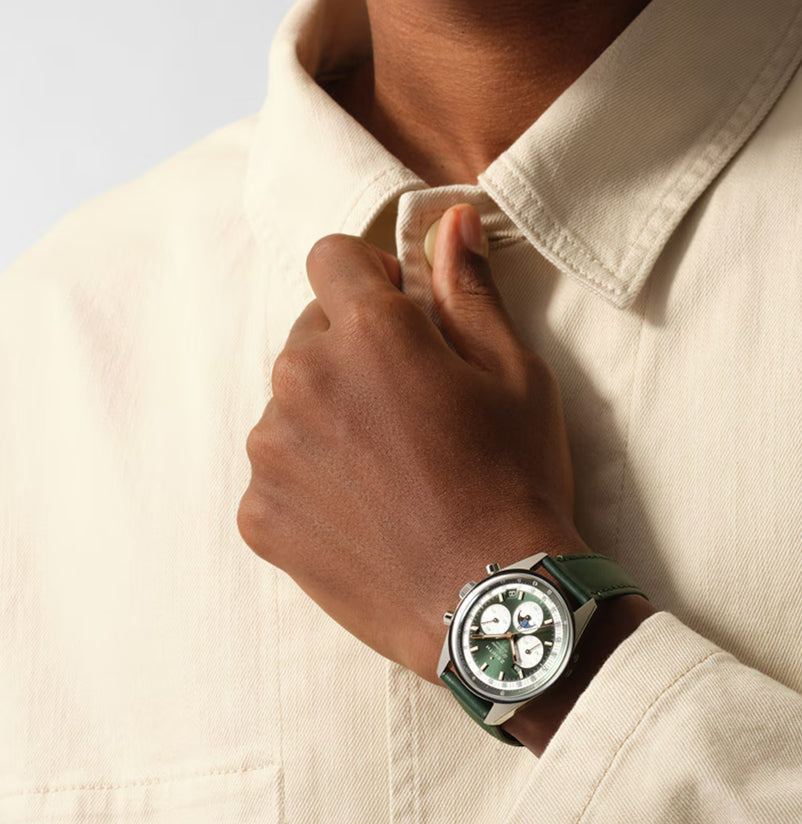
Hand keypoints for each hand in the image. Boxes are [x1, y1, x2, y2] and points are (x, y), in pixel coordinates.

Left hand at [237, 203, 587, 684]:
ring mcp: (273, 452)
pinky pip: (276, 473)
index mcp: (371, 333)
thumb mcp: (517, 377)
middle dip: (352, 353)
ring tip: (390, 473)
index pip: (331, 258)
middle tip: (409, 411)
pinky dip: (310, 483)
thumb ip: (470, 292)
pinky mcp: (261, 514)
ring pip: (290, 405)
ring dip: (328, 419)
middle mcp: (304, 380)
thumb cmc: (517, 481)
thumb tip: (450, 220)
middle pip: (309, 334)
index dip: (370, 279)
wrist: (493, 603)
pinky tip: (366, 515)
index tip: (403, 318)